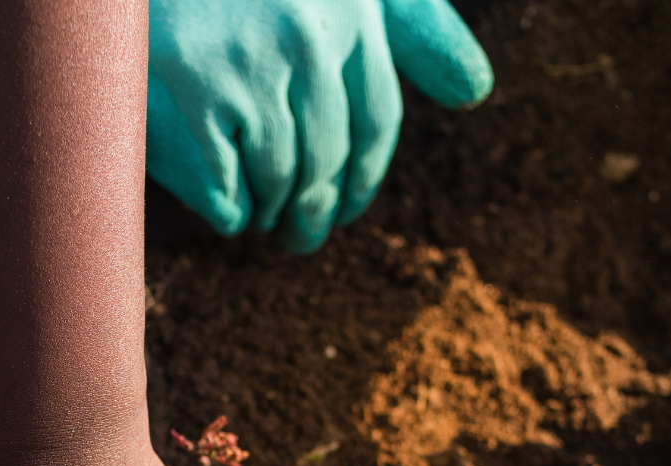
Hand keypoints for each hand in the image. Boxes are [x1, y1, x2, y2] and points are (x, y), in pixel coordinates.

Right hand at [146, 0, 493, 251]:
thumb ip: (412, 26)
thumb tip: (476, 91)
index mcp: (351, 6)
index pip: (376, 122)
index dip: (362, 180)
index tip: (345, 209)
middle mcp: (311, 37)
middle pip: (329, 166)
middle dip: (316, 214)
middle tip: (299, 238)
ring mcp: (252, 69)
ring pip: (282, 187)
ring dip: (272, 212)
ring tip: (259, 214)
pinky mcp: (195, 98)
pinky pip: (229, 198)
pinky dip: (228, 213)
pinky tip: (219, 203)